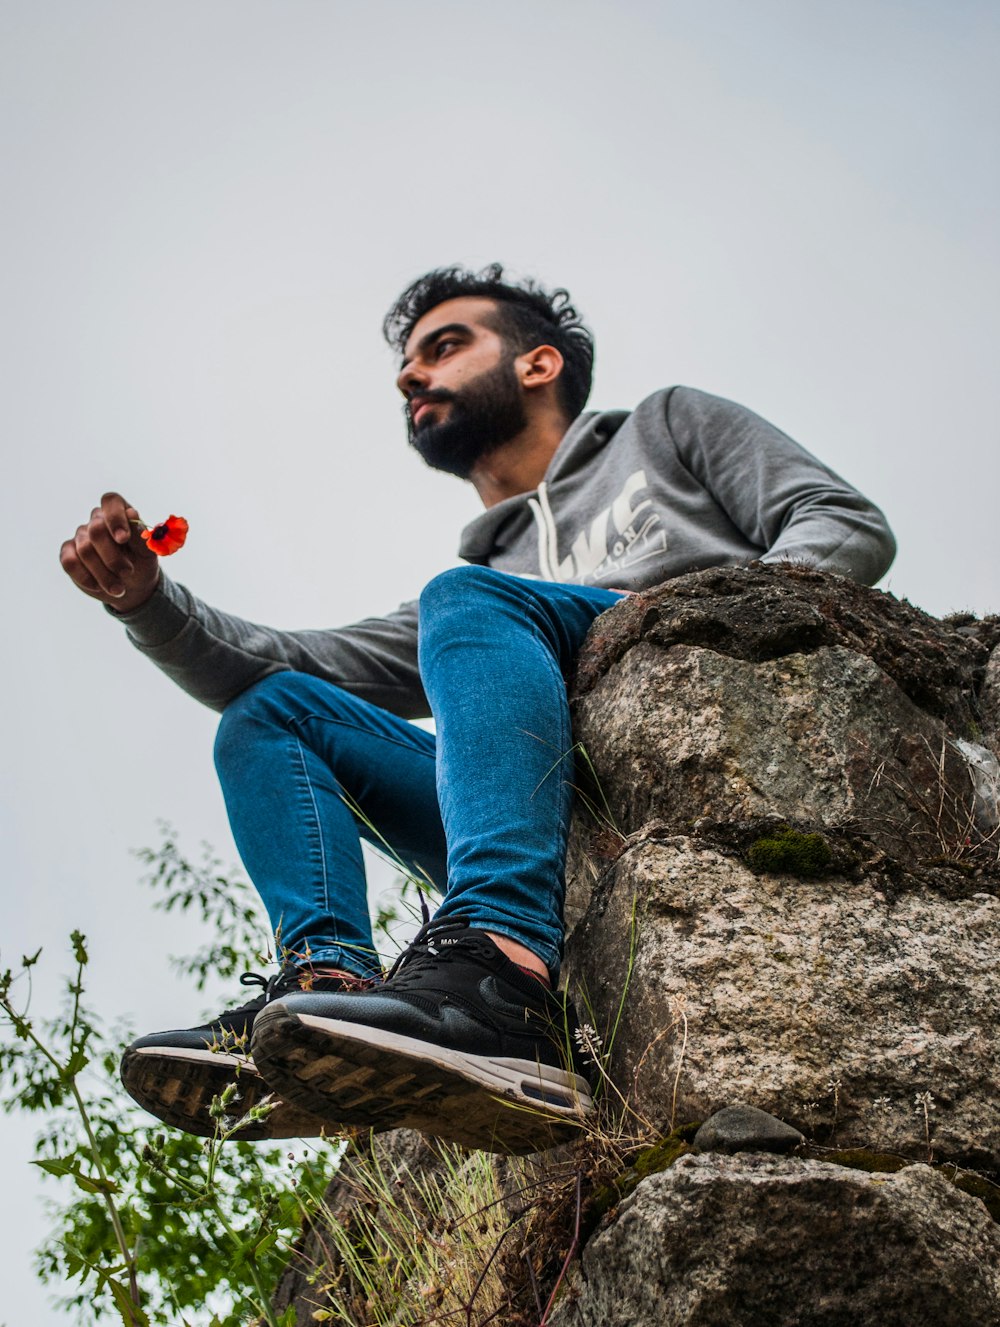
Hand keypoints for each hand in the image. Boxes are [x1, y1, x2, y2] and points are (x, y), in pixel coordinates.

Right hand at [60, 492, 160, 612]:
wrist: (133, 586)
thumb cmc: (141, 563)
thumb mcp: (148, 552)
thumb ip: (140, 534)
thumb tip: (131, 513)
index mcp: (119, 512)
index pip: (111, 501)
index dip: (115, 518)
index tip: (123, 539)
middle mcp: (97, 520)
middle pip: (96, 531)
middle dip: (113, 557)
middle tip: (128, 572)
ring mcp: (81, 536)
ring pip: (85, 550)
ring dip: (104, 574)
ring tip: (119, 589)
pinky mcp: (69, 553)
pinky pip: (69, 562)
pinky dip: (85, 577)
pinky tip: (99, 587)